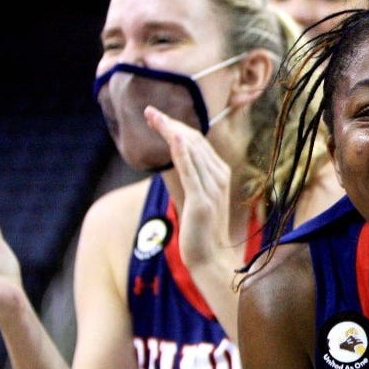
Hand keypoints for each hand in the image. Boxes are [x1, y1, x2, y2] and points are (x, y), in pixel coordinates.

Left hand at [144, 106, 232, 270]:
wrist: (210, 257)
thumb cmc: (201, 230)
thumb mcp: (196, 198)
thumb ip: (190, 177)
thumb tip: (175, 161)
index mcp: (220, 174)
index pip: (198, 141)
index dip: (177, 125)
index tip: (157, 116)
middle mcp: (220, 176)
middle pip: (194, 140)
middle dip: (171, 122)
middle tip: (149, 110)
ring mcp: (212, 188)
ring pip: (191, 150)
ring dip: (171, 130)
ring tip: (152, 116)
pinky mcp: (202, 200)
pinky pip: (191, 171)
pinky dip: (182, 151)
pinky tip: (172, 136)